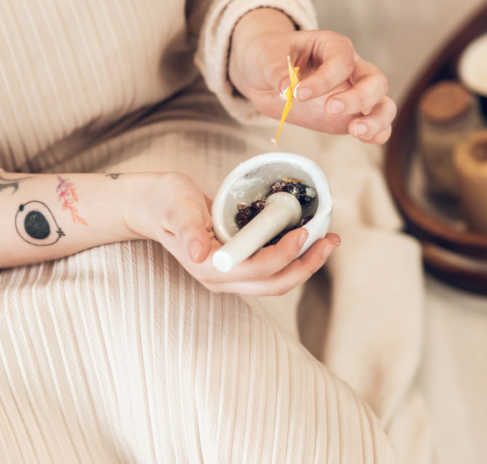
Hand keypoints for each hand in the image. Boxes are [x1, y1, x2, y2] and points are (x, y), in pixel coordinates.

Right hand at [128, 172, 339, 295]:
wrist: (155, 206)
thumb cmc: (166, 203)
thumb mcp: (176, 208)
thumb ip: (188, 230)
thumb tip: (201, 254)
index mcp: (209, 268)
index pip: (256, 270)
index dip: (283, 255)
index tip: (303, 231)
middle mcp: (223, 279)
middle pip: (274, 283)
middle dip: (307, 265)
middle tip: (331, 241)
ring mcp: (232, 276)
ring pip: (277, 280)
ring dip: (306, 264)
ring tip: (328, 241)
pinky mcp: (240, 266)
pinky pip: (273, 269)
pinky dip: (295, 256)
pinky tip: (309, 239)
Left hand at [229, 8, 395, 144]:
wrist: (264, 75)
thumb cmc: (269, 56)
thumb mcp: (265, 58)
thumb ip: (276, 71)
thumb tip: (285, 89)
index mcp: (332, 46)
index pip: (342, 60)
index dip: (324, 79)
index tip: (298, 93)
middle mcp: (350, 68)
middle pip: (374, 80)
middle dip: (358, 97)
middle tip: (330, 109)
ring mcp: (353, 94)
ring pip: (383, 104)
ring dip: (375, 119)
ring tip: (355, 131)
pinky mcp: (350, 116)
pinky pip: (375, 125)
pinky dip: (376, 134)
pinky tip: (362, 138)